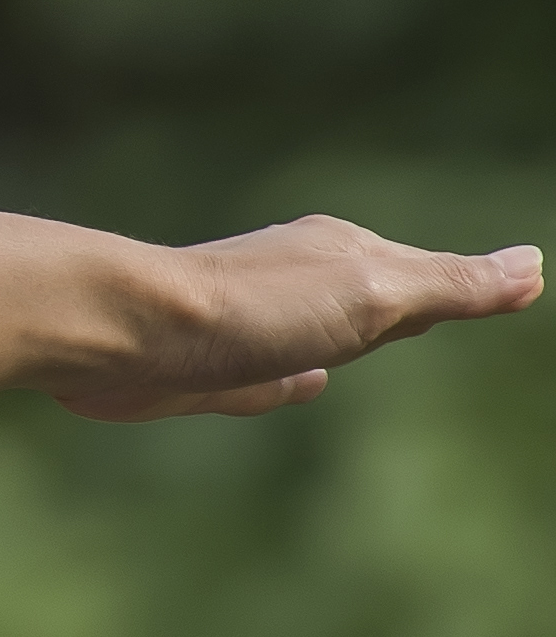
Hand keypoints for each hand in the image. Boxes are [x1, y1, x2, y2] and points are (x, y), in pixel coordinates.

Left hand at [55, 214, 541, 417]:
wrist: (122, 334)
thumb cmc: (252, 309)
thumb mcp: (374, 294)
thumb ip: (451, 285)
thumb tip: (534, 262)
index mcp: (336, 256)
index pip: (416, 274)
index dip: (455, 285)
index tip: (508, 283)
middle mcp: (290, 282)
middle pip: (366, 299)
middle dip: (400, 306)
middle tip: (440, 307)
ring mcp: (245, 326)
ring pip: (313, 333)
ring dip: (342, 338)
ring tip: (367, 344)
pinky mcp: (204, 370)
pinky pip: (264, 374)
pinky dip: (286, 378)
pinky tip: (297, 380)